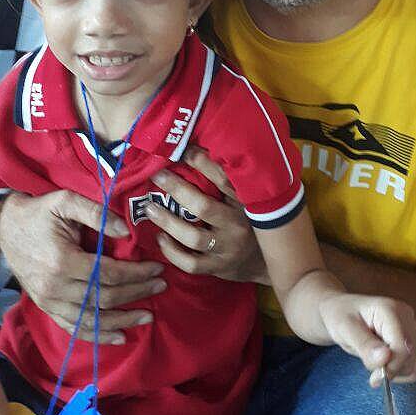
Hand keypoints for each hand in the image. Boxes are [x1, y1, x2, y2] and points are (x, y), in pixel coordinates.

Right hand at [0, 190, 167, 343]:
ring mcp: (49, 301)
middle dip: (137, 293)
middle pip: (105, 297)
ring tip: (148, 316)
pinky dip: (98, 336)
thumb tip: (125, 230)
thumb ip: (95, 212)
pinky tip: (120, 336)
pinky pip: (75, 328)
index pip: (109, 274)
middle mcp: (55, 287)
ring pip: (92, 319)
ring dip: (123, 320)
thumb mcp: (65, 201)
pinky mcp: (46, 308)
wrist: (5, 227)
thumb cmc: (39, 212)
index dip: (136, 273)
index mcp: (62, 261)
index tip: (157, 268)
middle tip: (161, 286)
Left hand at [146, 145, 268, 282]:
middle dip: (177, 189)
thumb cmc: (247, 220)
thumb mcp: (244, 198)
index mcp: (245, 202)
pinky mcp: (218, 268)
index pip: (224, 180)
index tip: (183, 150)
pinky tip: (161, 239)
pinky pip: (191, 263)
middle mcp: (238, 225)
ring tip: (150, 208)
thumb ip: (225, 181)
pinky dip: (172, 252)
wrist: (264, 261)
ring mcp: (228, 249)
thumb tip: (195, 147)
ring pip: (193, 237)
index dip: (203, 163)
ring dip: (168, 222)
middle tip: (157, 176)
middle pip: (204, 207)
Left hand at [319, 293, 415, 385]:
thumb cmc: (340, 316)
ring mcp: (410, 326)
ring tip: (373, 363)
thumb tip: (385, 358)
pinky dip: (397, 371)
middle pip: (410, 356)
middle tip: (371, 374)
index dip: (392, 366)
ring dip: (393, 371)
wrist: (341, 311)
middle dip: (391, 370)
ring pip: (413, 363)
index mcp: (390, 309)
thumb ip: (364, 344)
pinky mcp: (409, 338)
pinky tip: (382, 364)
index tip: (374, 378)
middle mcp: (405, 316)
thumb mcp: (345, 329)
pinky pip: (411, 365)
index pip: (402, 346)